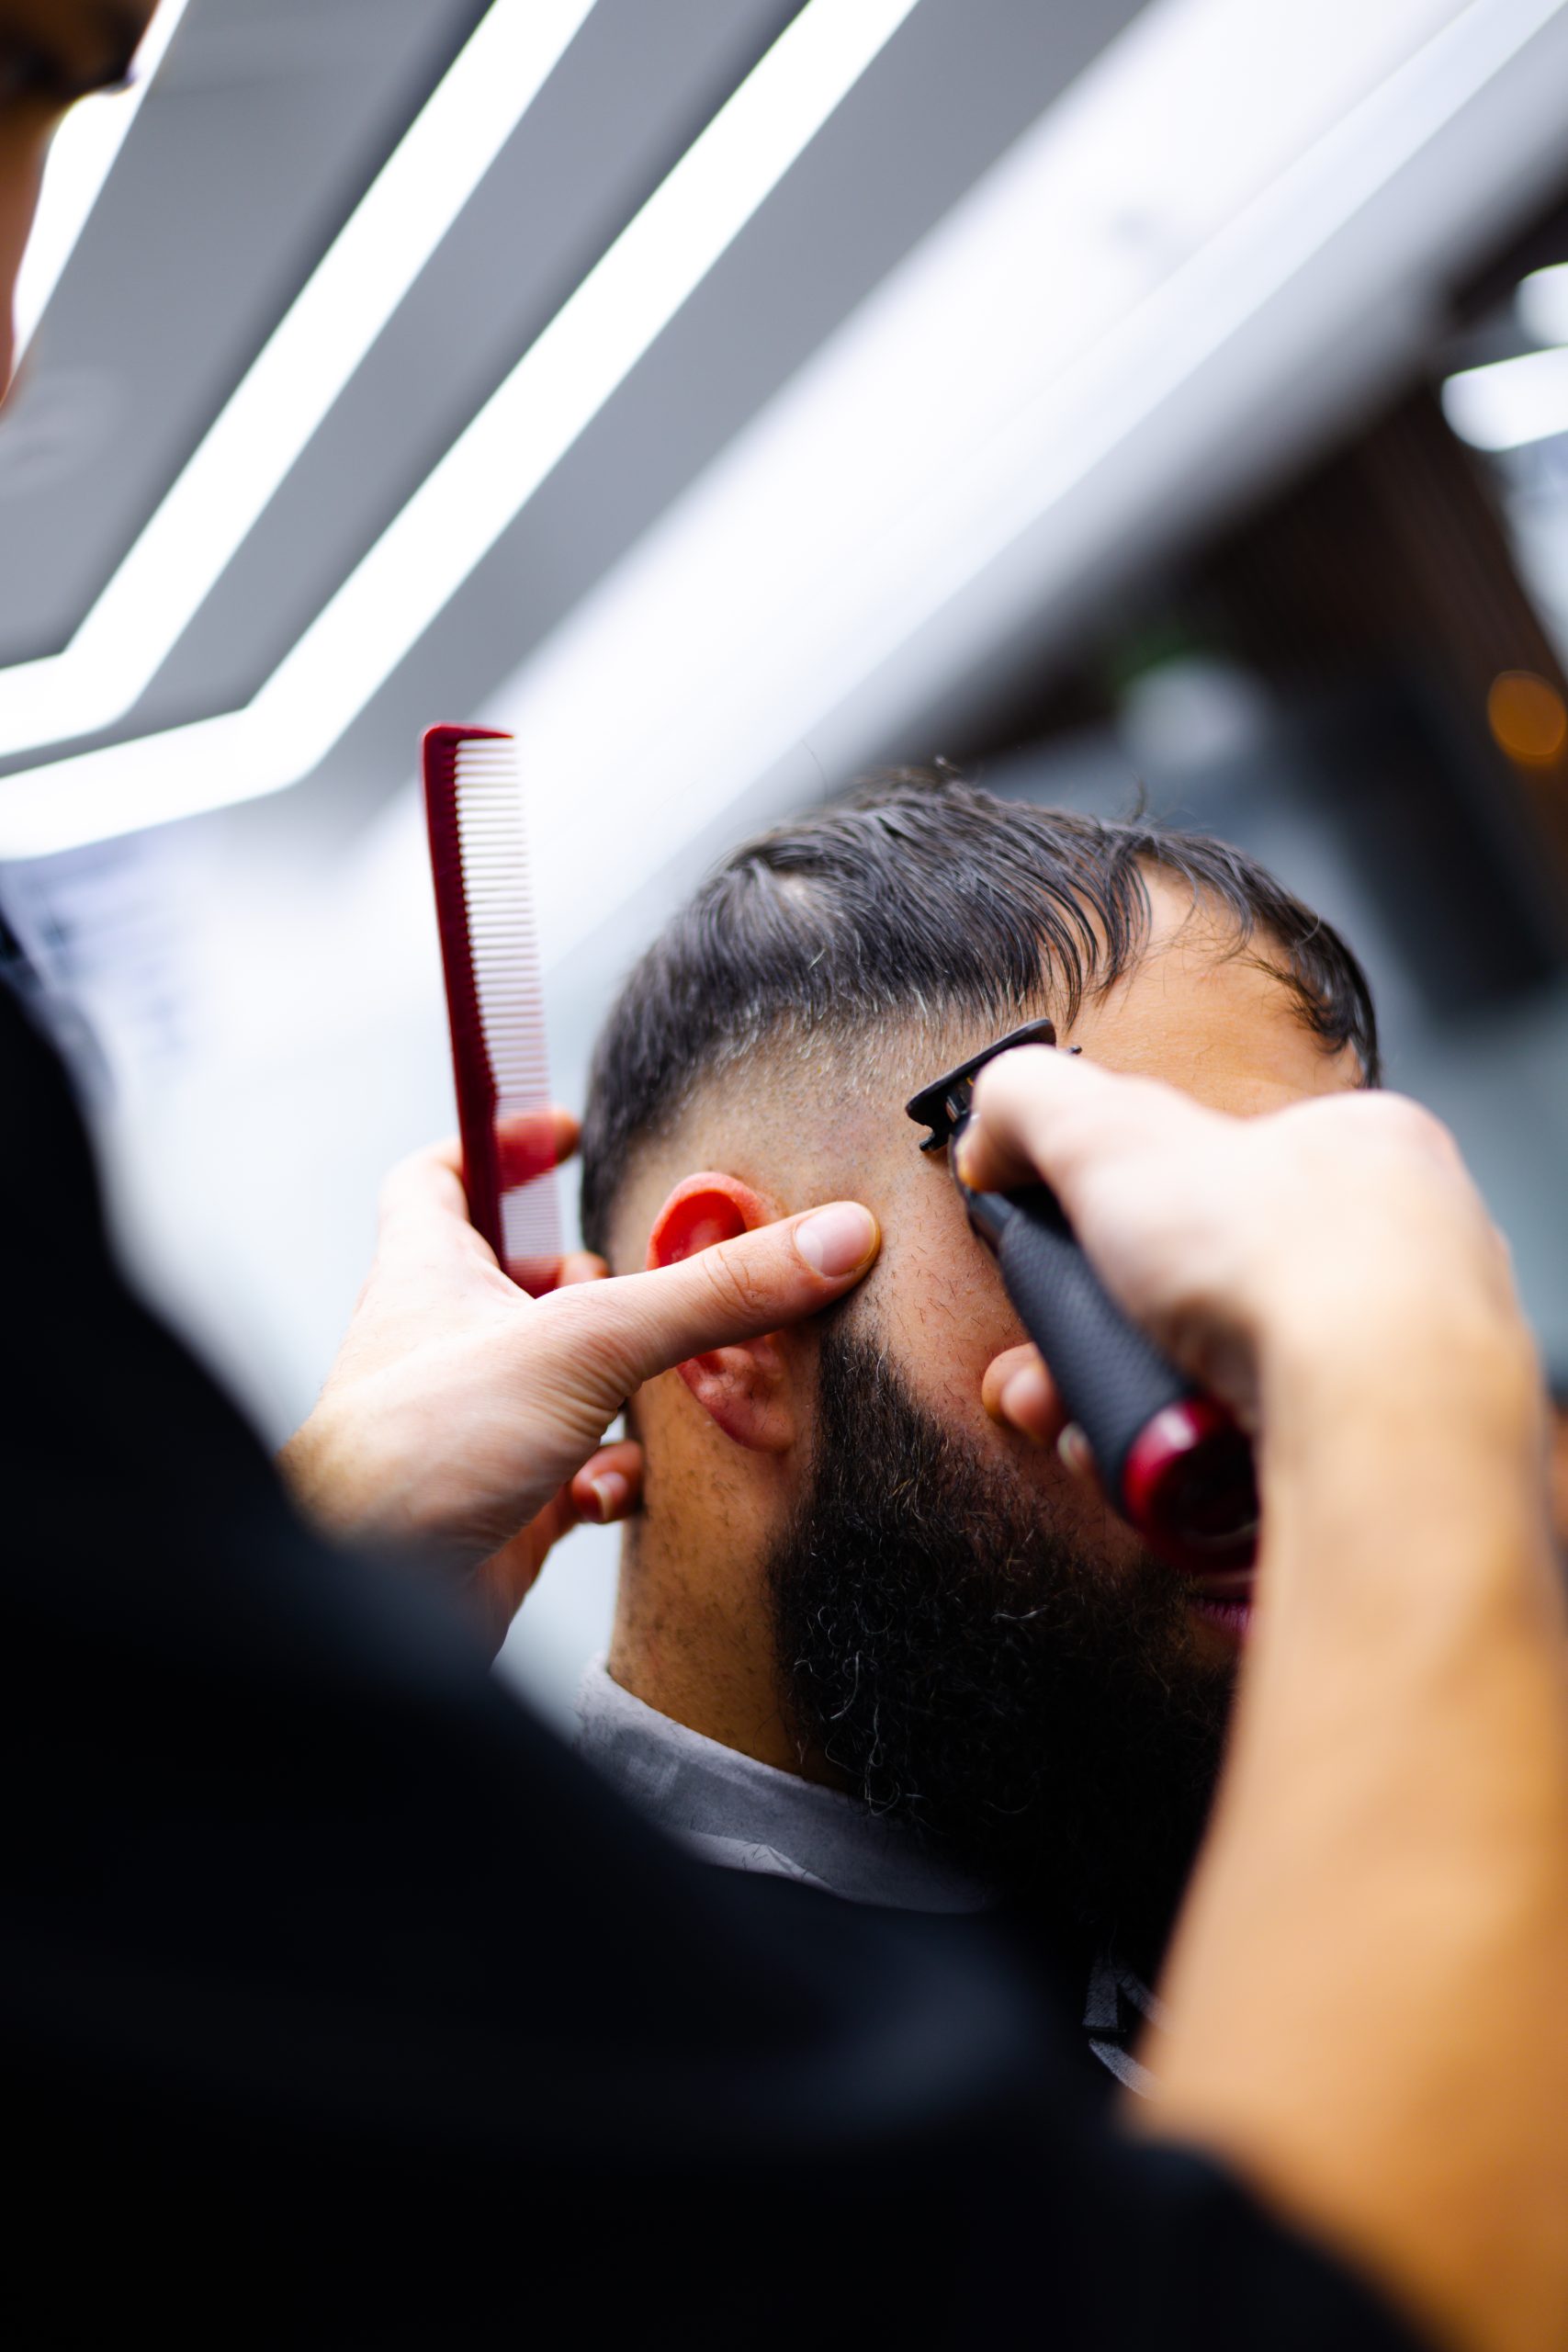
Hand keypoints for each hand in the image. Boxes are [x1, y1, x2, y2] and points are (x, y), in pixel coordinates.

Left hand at [281, 1110, 878, 1653]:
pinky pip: (575, 1474)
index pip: (440, 1177)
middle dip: (595, 1278)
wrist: (366, 1602)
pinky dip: (612, 1478)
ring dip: (620, 1383)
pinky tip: (615, 1490)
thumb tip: (832, 1237)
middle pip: (518, 1279)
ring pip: (561, 1381)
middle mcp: (446, 1342)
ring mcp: (476, 1426)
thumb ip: (710, 1293)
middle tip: (653, 1274)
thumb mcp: (584, 1342)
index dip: (498, 1143)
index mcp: (431, 1273)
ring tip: (669, 1380)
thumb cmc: (419, 1451)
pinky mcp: (503, 1504)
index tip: (563, 1132)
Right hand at [964, 1046, 1523, 1444]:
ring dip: (1128, 1405)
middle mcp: (1401, 1256)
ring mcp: (1399, 1364)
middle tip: (1044, 1368)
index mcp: (1365, 1154)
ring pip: (1226, 1384)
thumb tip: (989, 1126)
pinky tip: (1151, 1463)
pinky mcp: (1380, 1460)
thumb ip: (1034, 1104)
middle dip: (1102, 1335)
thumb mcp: (1112, 1133)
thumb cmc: (1287, 1258)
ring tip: (1083, 1423)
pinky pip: (1257, 1463)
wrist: (1379, 1410)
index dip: (1120, 1217)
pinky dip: (1186, 1469)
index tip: (1063, 1257)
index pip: (1227, 1168)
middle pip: (1209, 1291)